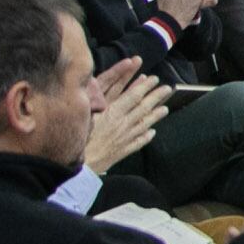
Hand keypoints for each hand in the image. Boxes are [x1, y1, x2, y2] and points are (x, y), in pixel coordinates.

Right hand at [81, 59, 165, 173]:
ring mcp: (124, 139)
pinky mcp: (122, 151)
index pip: (133, 96)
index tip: (153, 79)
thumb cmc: (77, 137)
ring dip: (155, 115)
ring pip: (144, 124)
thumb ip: (94, 101)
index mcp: (112, 113)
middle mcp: (122, 124)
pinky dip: (146, 136)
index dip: (144, 86)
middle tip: (167, 88)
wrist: (79, 165)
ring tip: (165, 108)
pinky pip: (138, 142)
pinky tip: (152, 132)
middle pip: (142, 108)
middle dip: (156, 97)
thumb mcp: (83, 114)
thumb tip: (97, 87)